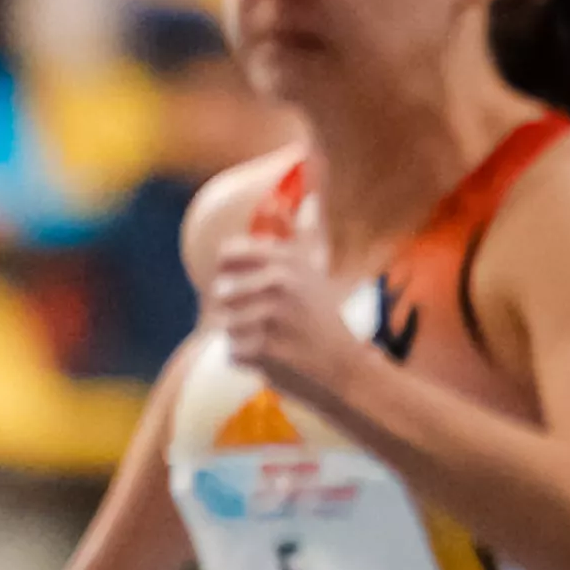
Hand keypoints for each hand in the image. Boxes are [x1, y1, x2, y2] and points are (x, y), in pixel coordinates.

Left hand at [199, 201, 371, 399]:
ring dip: (244, 337)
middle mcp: (279, 282)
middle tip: (272, 324)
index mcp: (286, 259)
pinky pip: (232, 351)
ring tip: (276, 341)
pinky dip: (248, 360)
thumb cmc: (324, 320)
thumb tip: (288, 197)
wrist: (347, 371)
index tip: (251, 290)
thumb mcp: (313, 270)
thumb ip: (295, 233)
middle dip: (239, 312)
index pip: (227, 255)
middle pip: (222, 294)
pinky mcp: (265, 349)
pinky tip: (275, 358)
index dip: (232, 274)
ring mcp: (272, 316)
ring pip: (225, 324)